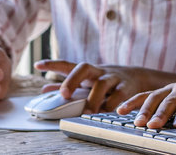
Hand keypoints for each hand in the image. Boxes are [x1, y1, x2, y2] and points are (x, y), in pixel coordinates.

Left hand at [35, 60, 154, 113]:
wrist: (138, 78)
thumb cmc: (106, 81)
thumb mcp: (87, 82)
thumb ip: (67, 86)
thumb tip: (44, 90)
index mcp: (87, 71)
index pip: (68, 65)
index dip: (52, 64)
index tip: (37, 65)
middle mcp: (99, 71)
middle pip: (84, 68)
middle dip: (72, 80)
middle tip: (64, 94)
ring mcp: (113, 78)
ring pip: (102, 83)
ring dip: (93, 98)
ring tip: (87, 111)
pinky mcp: (126, 88)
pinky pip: (119, 95)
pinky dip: (113, 105)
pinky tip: (107, 112)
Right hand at [116, 75, 175, 128]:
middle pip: (170, 100)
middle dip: (161, 113)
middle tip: (152, 126)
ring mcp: (170, 89)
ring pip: (155, 97)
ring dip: (145, 110)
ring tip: (138, 123)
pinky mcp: (160, 92)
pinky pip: (144, 96)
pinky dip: (133, 102)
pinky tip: (121, 111)